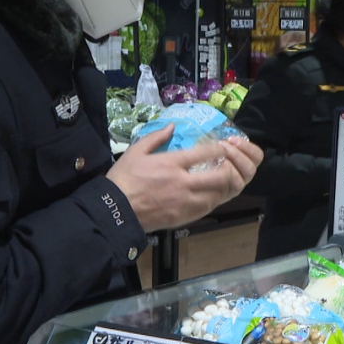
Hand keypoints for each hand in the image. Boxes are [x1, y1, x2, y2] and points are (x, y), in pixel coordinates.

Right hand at [107, 125, 264, 231]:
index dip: (218, 149)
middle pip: (219, 176)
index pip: (204, 153)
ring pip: (217, 194)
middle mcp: (182, 182)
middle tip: (227, 165)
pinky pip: (208, 208)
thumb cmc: (124, 179)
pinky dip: (214, 200)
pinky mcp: (184, 217)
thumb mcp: (135, 152)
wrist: (115, 212)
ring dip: (224, 186)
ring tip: (223, 179)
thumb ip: (155, 137)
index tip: (222, 147)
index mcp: (170, 164)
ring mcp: (185, 202)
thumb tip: (172, 126)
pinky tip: (212, 194)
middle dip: (228, 169)